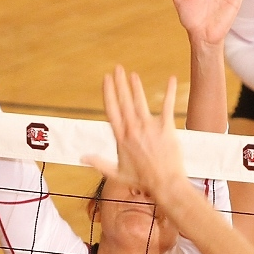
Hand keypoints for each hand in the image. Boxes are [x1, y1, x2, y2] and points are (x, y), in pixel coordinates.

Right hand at [82, 66, 184, 201]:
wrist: (165, 184)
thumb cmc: (142, 181)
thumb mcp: (116, 173)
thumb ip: (99, 163)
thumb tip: (82, 157)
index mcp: (121, 138)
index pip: (111, 110)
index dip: (108, 93)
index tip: (105, 79)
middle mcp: (133, 130)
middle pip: (124, 102)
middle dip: (120, 83)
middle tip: (117, 68)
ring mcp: (150, 128)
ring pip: (140, 102)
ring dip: (136, 87)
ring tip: (133, 74)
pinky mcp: (166, 128)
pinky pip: (168, 107)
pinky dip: (169, 92)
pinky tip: (171, 79)